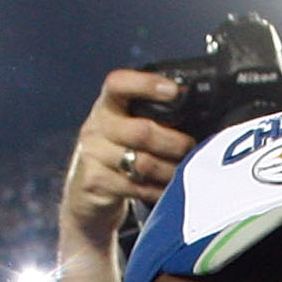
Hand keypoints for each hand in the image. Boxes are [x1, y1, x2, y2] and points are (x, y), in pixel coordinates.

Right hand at [57, 69, 194, 281]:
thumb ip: (148, 120)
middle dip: (174, 143)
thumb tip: (196, 117)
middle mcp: (95, 127)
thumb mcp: (124, 131)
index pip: (119, 84)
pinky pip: (137, 188)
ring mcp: (92, 155)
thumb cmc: (117, 158)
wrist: (84, 198)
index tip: (173, 91)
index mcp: (106, 107)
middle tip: (190, 148)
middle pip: (142, 131)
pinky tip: (167, 191)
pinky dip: (158, 191)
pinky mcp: (95, 183)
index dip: (146, 84)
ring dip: (171, 170)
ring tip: (183, 172)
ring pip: (143, 163)